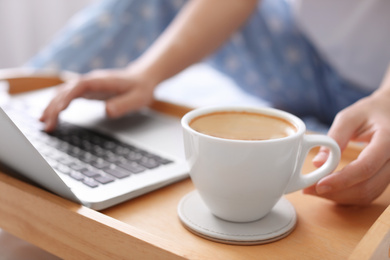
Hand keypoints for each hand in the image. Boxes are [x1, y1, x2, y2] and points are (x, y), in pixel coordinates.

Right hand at [40, 67, 156, 131]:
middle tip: (47, 125)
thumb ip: (124, 104)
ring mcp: (88, 85)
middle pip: (67, 91)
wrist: (143, 78)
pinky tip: (51, 115)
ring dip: (52, 106)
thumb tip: (108, 110)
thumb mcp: (138, 98)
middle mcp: (91, 80)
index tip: (58, 110)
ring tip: (43, 123)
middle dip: (54, 107)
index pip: (79, 87)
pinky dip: (58, 104)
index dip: (67, 97)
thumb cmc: (141, 88)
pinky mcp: (88, 90)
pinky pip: (68, 96)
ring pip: (64, 93)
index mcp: (102, 81)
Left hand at [303, 90, 389, 204]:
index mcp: (388, 139)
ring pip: (368, 194)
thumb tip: (317, 164)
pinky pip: (369, 193)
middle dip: (335, 192)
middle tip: (309, 189)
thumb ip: (334, 139)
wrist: (389, 113)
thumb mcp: (349, 118)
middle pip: (366, 186)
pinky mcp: (387, 178)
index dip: (341, 180)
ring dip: (340, 197)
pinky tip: (331, 190)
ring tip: (315, 189)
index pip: (365, 167)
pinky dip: (348, 196)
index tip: (318, 184)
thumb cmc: (368, 113)